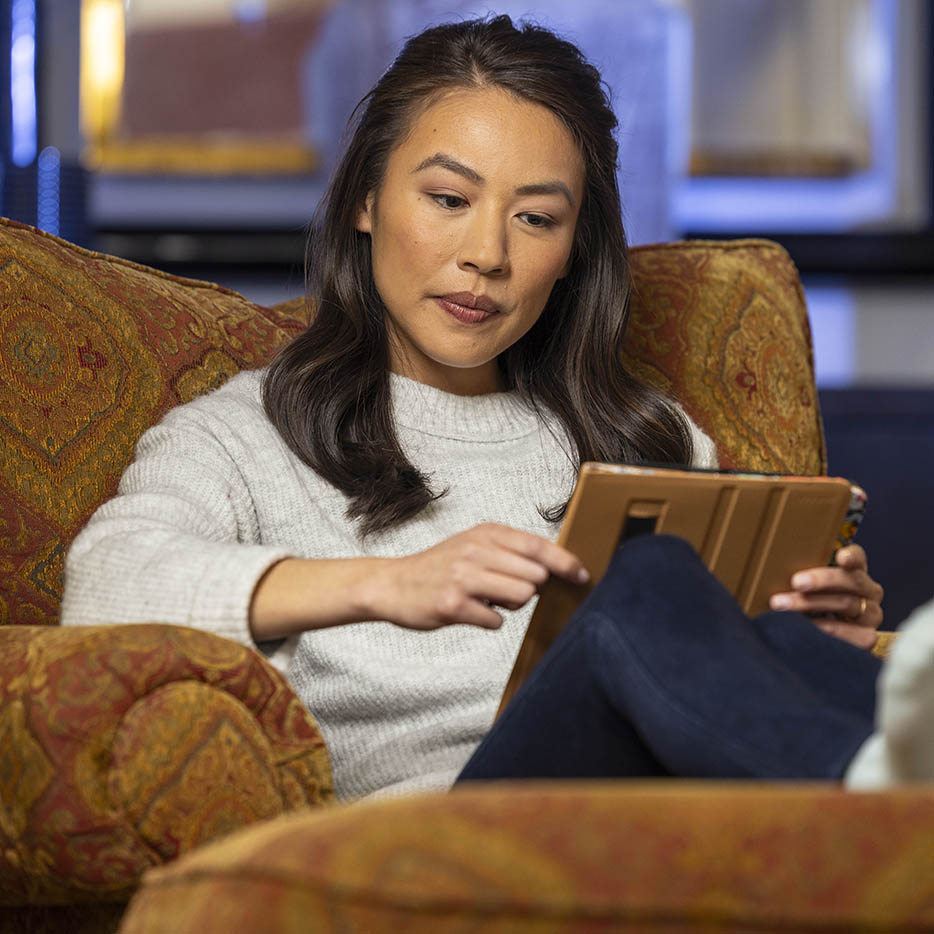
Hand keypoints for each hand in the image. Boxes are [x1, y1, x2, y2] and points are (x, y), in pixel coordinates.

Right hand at [371, 523, 588, 630]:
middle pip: (535, 576)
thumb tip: (555, 566)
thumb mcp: (473, 544)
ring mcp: (463, 578)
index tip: (582, 575)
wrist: (392, 584)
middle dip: (528, 589)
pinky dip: (488, 620)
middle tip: (502, 589)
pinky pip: (495, 620)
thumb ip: (510, 550)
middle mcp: (475, 551)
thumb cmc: (439, 567)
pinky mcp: (452, 605)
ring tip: (486, 599)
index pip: (538, 546)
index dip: (565, 562)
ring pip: (520, 597)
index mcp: (485, 534)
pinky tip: (469, 611)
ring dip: (509, 605)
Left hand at [768, 544, 883, 648]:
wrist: (819, 642)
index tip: (840, 557)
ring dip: (814, 604)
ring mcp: (871, 613)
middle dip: (822, 580)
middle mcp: (868, 590)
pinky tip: (809, 628)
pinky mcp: (868, 636)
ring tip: (784, 605)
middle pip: (851, 580)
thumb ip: (799, 576)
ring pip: (848, 603)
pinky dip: (830, 630)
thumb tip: (771, 566)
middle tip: (796, 582)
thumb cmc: (806, 605)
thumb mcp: (803, 588)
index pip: (857, 558)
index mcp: (854, 572)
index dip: (851, 556)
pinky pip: (855, 633)